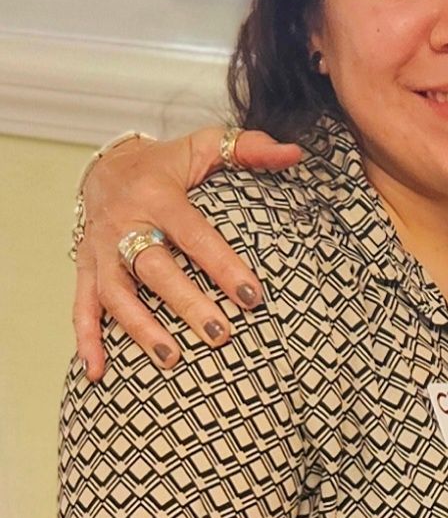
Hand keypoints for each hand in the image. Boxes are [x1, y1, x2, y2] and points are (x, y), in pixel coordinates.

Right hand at [74, 127, 301, 380]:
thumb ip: (252, 148)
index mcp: (157, 195)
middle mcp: (123, 224)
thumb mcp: (207, 145)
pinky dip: (87, 340)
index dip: (222, 265)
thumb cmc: (168, 162)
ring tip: (172, 359)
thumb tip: (296, 154)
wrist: (106, 165)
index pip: (194, 234)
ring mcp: (100, 249)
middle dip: (186, 304)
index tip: (252, 296)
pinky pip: (81, 306)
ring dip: (140, 329)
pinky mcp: (85, 268)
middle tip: (220, 335)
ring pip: (116, 294)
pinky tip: (98, 372)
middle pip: (153, 269)